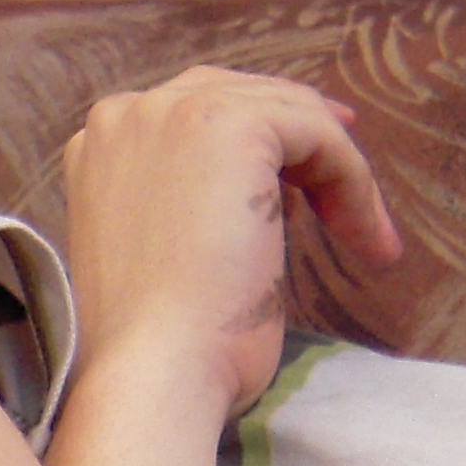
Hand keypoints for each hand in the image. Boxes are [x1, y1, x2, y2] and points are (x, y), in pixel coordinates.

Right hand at [61, 66, 399, 413]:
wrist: (152, 369)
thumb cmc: (157, 343)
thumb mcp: (164, 255)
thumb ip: (191, 204)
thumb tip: (273, 190)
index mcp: (98, 148)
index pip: (193, 115)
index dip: (260, 142)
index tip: (306, 186)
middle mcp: (128, 114)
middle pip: (241, 96)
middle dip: (301, 140)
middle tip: (349, 187)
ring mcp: (174, 112)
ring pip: (288, 113)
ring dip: (338, 173)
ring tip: (366, 239)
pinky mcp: (231, 123)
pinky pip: (319, 134)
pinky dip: (354, 182)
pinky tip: (366, 239)